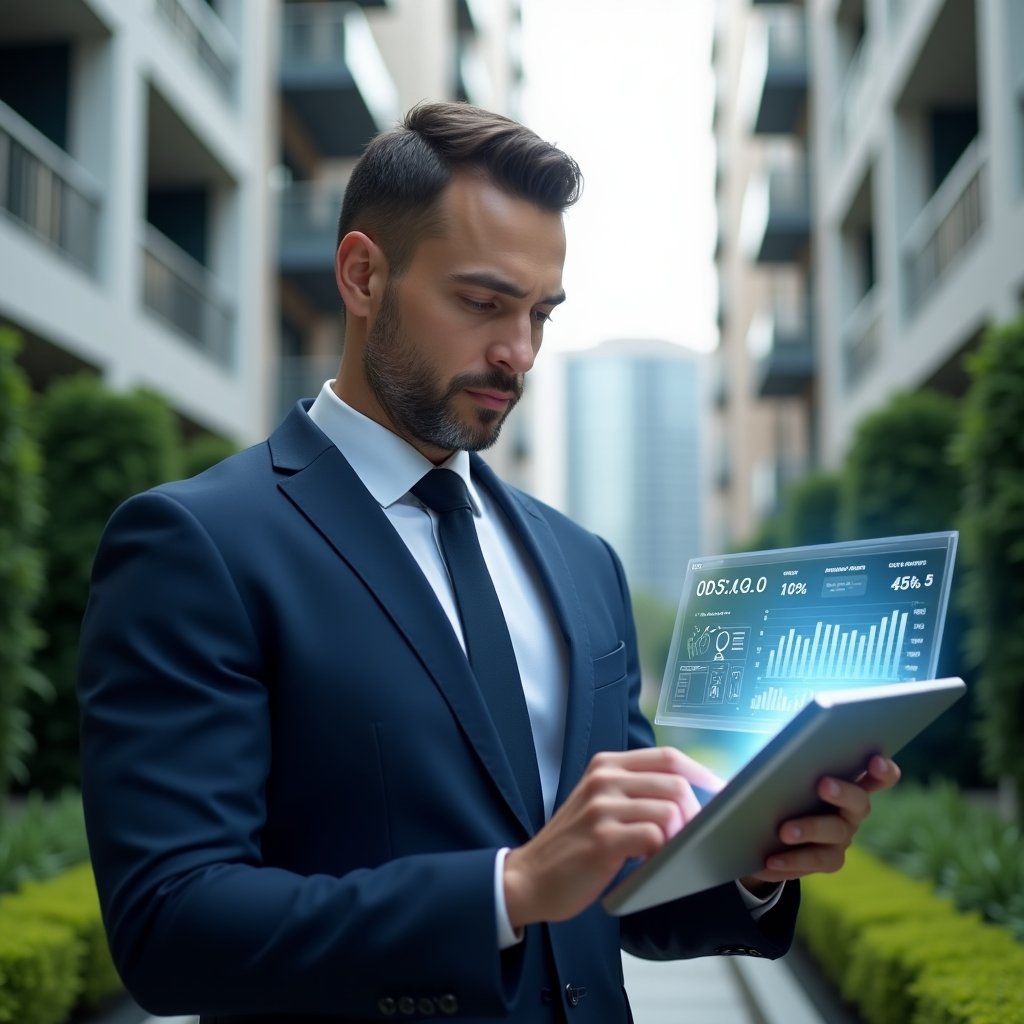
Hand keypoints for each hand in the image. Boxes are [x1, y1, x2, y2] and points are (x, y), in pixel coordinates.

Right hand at [503, 747, 724, 927]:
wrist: (529, 878)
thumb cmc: (573, 847)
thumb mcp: (599, 805)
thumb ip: (634, 793)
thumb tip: (689, 797)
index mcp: (606, 765)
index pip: (668, 757)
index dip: (702, 773)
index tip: (722, 792)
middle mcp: (604, 779)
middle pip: (675, 781)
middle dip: (698, 810)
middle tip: (698, 835)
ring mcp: (601, 807)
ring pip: (670, 808)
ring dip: (682, 834)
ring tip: (672, 851)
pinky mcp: (602, 838)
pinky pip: (655, 835)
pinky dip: (665, 851)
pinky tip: (654, 862)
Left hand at [740, 755, 900, 891]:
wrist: (769, 829)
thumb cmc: (781, 785)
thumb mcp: (784, 769)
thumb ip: (790, 759)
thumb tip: (771, 746)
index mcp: (848, 781)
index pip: (878, 775)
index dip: (883, 768)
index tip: (874, 759)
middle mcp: (852, 811)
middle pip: (860, 803)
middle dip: (843, 791)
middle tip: (822, 783)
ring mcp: (842, 838)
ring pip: (835, 835)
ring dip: (810, 829)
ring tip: (784, 830)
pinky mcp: (826, 861)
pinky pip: (812, 863)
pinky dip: (790, 861)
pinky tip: (768, 859)